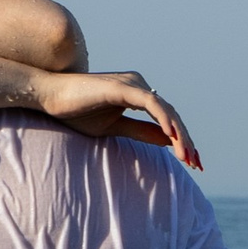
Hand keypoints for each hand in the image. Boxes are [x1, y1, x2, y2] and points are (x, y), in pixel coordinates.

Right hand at [30, 70, 202, 168]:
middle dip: (186, 141)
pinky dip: (164, 120)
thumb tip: (168, 141)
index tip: (192, 162)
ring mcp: (132, 83)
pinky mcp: (123, 87)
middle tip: (197, 165)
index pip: (166, 118)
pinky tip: (172, 138)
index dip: (181, 140)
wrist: (50, 98)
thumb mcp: (113, 128)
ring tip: (187, 157)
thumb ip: (141, 131)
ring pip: (166, 110)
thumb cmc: (76, 111)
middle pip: (171, 114)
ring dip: (179, 135)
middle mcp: (138, 84)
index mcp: (137, 93)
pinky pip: (151, 104)